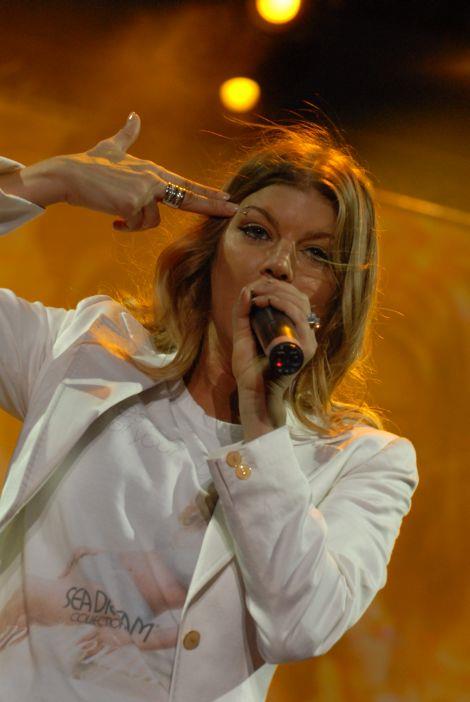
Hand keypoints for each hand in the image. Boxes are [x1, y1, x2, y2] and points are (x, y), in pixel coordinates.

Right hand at [34, 113, 237, 229]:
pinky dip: (125, 226)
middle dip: (213, 205)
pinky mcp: (134, 203)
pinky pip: (136, 224)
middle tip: (235, 210)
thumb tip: (135, 115)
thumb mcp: (112, 148)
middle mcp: (154, 179)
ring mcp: (145, 190)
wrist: (70, 174)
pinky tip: (112, 218)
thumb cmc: (90, 164)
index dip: (207, 192)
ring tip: (116, 213)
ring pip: (151, 221)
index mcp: (153, 171)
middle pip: (188, 197)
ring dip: (134, 222)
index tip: (227, 197)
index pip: (186, 184)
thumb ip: (127, 135)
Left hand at [232, 277, 317, 439]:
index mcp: (292, 328)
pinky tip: (268, 302)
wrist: (254, 392)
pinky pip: (300, 320)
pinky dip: (284, 306)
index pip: (293, 297)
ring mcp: (307, 340)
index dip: (277, 286)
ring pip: (300, 304)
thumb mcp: (242, 334)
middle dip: (276, 286)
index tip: (256, 285)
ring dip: (278, 294)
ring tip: (259, 297)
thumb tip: (246, 289)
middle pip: (299, 297)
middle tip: (256, 288)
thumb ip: (242, 314)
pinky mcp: (305, 349)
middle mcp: (303, 332)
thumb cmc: (249, 368)